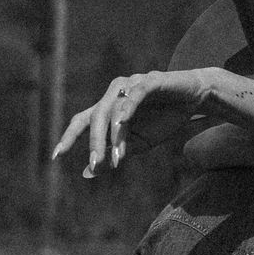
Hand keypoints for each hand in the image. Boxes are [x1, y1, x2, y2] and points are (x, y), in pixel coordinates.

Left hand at [52, 69, 212, 175]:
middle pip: (95, 117)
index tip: (56, 157)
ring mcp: (131, 85)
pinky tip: (122, 122)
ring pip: (113, 109)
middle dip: (94, 143)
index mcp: (109, 108)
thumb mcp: (140, 143)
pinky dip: (127, 108)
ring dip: (114, 135)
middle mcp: (114, 93)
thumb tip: (88, 173)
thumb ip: (115, 154)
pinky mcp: (150, 81)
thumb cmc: (166, 118)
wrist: (196, 98)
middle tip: (96, 164)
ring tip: (118, 156)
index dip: (68, 138)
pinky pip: (134, 94)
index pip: (82, 121)